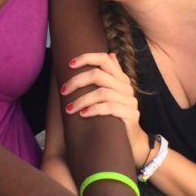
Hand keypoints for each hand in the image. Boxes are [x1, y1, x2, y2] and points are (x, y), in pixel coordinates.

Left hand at [61, 52, 150, 166]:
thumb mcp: (112, 95)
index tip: (69, 64)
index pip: (104, 59)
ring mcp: (130, 101)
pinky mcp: (131, 115)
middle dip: (77, 82)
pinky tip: (83, 115)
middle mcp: (126, 87)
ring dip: (81, 100)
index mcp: (121, 79)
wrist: (131, 141)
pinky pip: (109, 108)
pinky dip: (93, 110)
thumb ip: (110, 77)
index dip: (86, 58)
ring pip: (101, 93)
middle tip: (64, 91)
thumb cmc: (115, 117)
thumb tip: (111, 54)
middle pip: (98, 75)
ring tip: (69, 109)